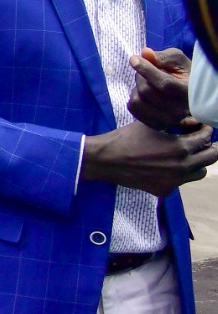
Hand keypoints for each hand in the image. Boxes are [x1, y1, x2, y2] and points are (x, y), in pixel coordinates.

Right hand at [82, 119, 217, 197]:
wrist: (106, 160)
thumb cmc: (126, 138)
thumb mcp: (151, 125)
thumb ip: (175, 124)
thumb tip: (192, 123)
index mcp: (180, 147)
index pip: (207, 138)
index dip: (206, 130)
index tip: (201, 128)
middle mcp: (182, 166)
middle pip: (211, 157)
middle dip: (208, 146)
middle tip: (200, 141)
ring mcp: (175, 181)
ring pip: (199, 172)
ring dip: (196, 162)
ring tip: (184, 155)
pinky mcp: (165, 190)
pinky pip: (181, 182)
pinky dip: (178, 174)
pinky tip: (164, 167)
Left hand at [130, 47, 191, 131]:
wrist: (183, 95)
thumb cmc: (180, 73)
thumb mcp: (177, 60)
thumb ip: (162, 56)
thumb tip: (145, 53)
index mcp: (189, 92)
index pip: (164, 84)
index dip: (146, 70)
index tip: (134, 59)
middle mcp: (181, 110)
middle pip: (147, 91)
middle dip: (140, 75)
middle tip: (146, 72)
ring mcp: (168, 120)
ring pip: (137, 100)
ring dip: (137, 87)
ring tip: (147, 84)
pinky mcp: (155, 125)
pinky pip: (132, 108)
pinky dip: (134, 97)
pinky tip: (145, 95)